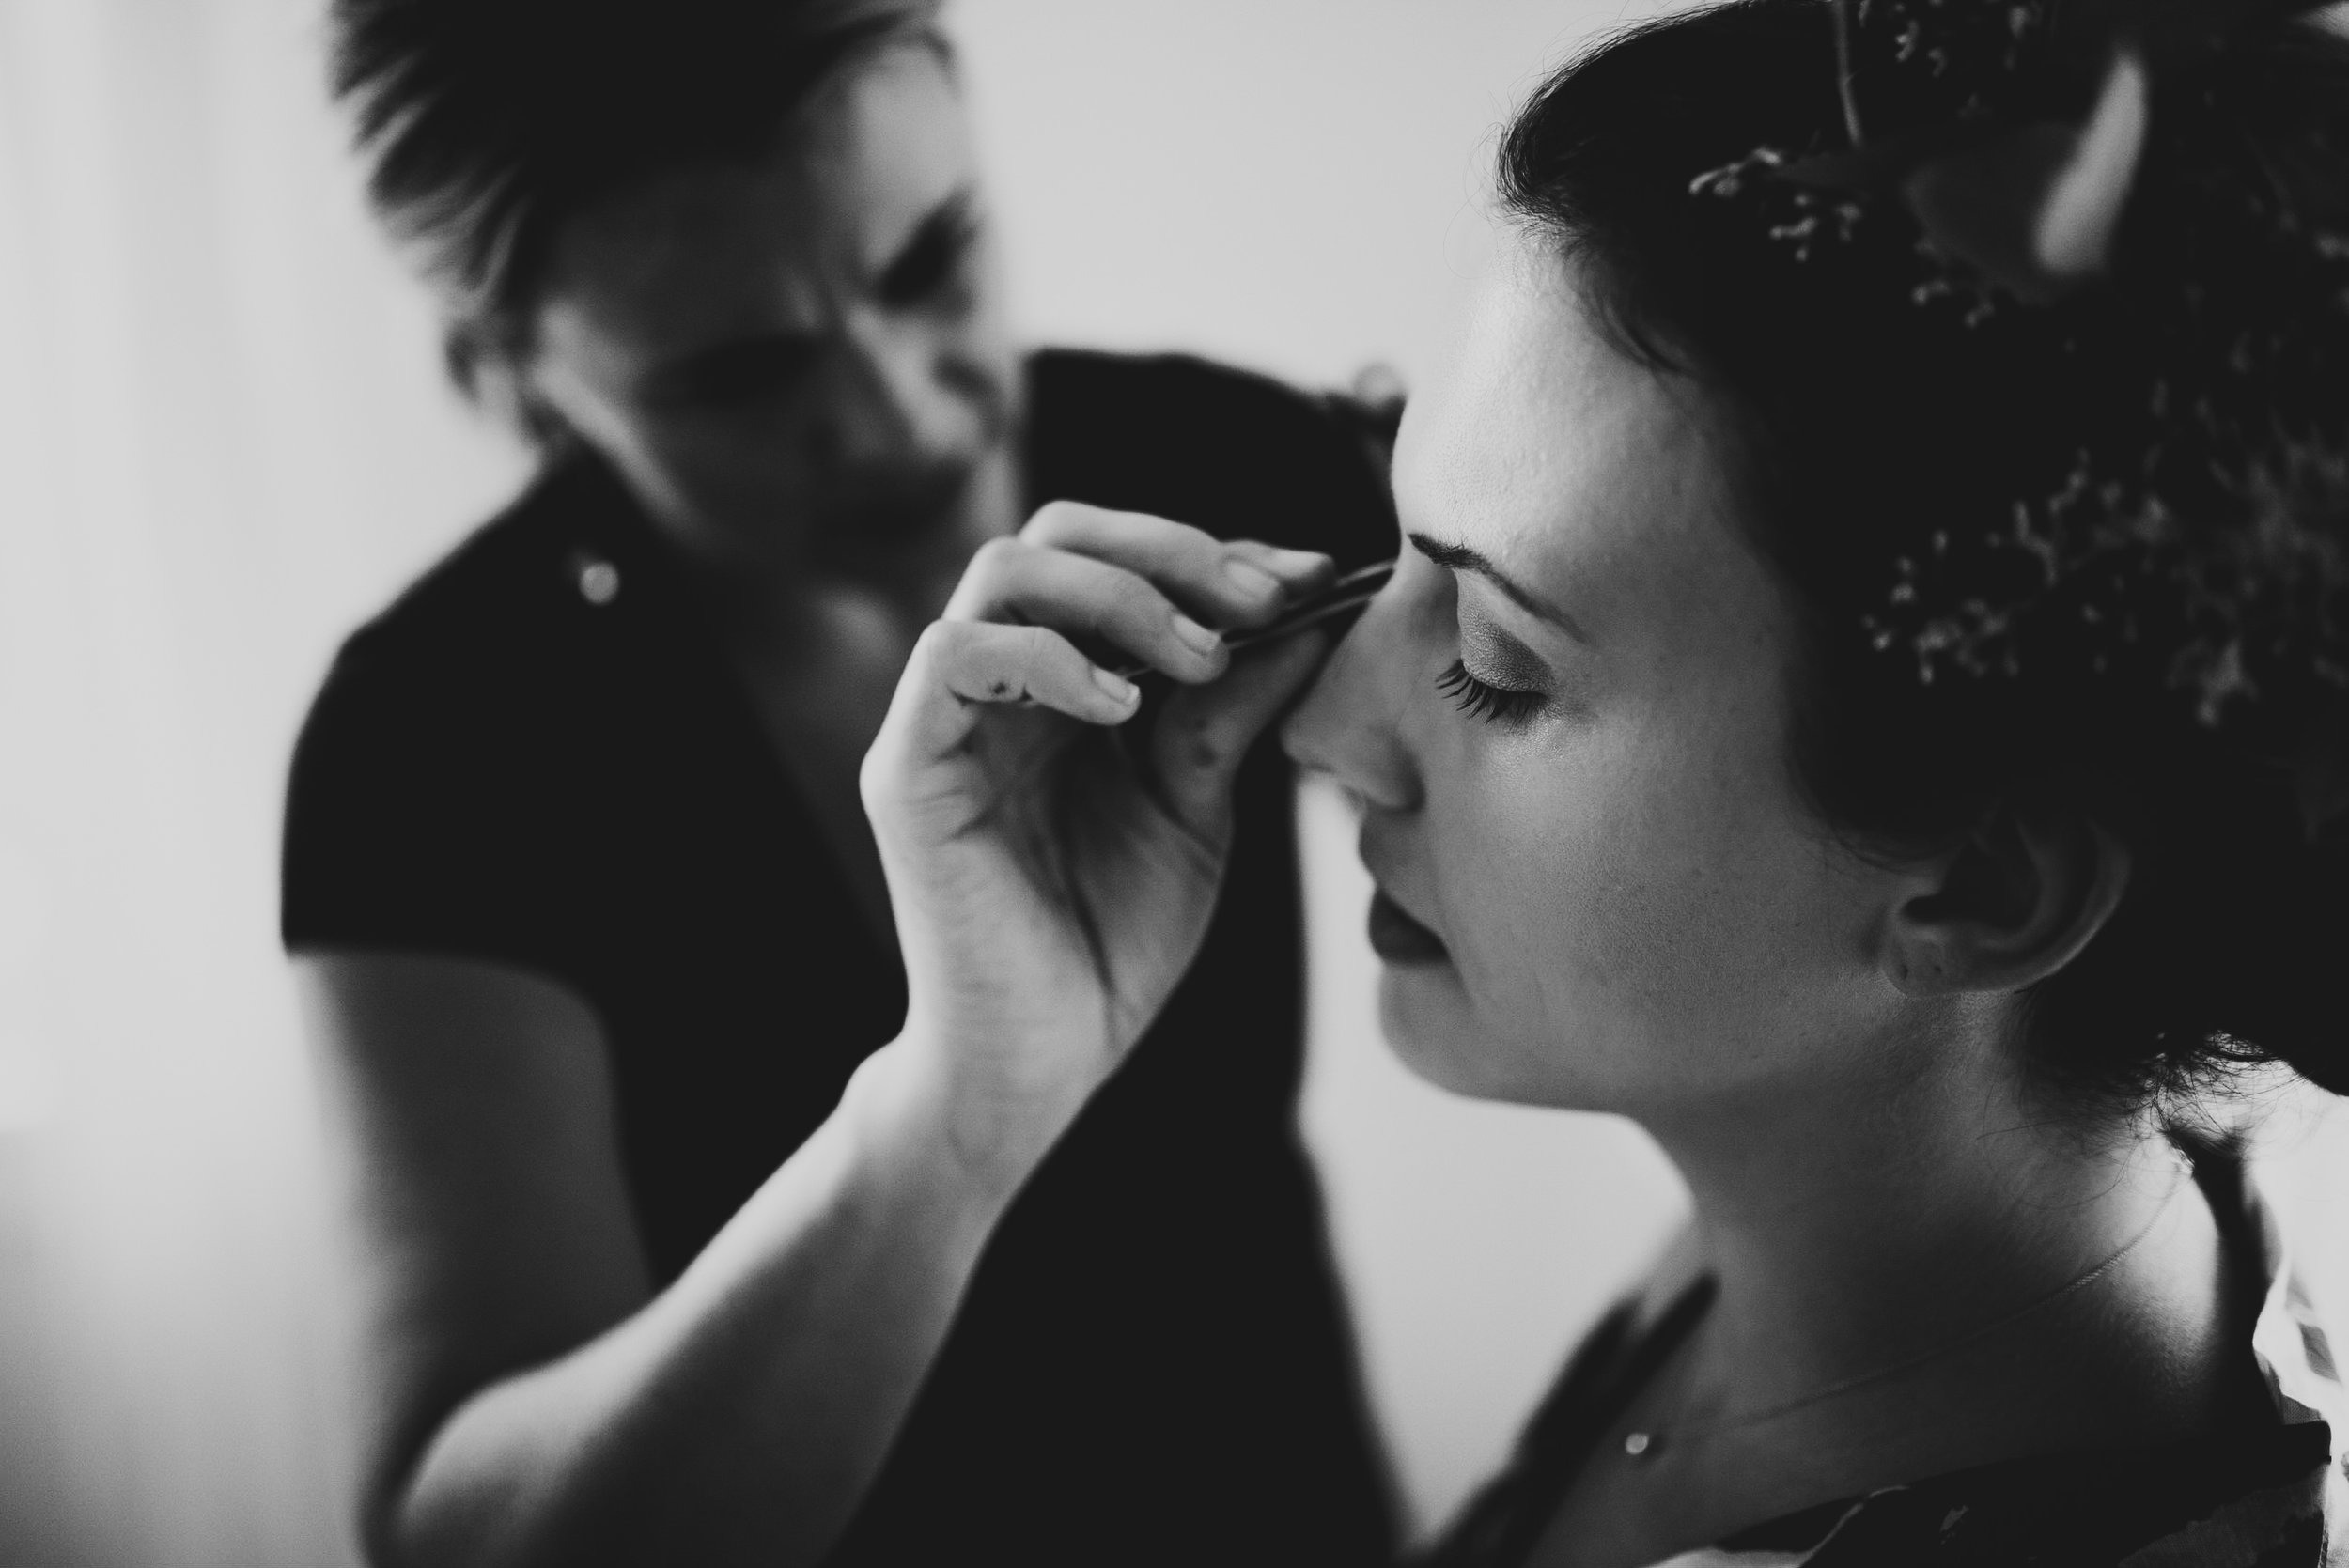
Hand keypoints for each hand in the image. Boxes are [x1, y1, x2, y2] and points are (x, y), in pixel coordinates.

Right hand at [859, 502, 1334, 1188]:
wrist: (1046, 1059)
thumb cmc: (1113, 938)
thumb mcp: (1196, 805)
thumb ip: (1233, 709)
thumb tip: (1312, 610)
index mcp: (1060, 679)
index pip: (1121, 559)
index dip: (1215, 555)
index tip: (1315, 579)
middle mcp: (995, 680)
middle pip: (1057, 533)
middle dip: (1171, 550)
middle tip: (1260, 601)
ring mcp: (943, 717)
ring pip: (1003, 570)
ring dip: (1118, 593)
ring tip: (1201, 657)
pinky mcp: (907, 768)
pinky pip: (950, 655)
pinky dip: (1043, 656)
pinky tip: (1119, 707)